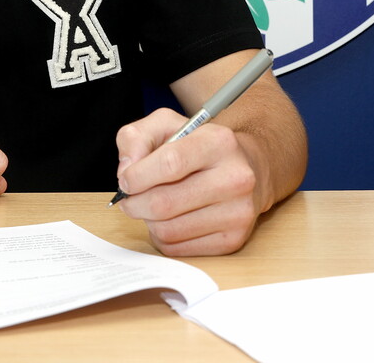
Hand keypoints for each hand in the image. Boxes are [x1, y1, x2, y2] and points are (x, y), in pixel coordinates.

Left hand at [114, 107, 258, 255]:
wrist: (248, 167)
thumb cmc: (199, 146)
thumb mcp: (166, 125)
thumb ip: (137, 138)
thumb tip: (126, 170)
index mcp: (218, 142)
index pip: (169, 163)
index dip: (137, 176)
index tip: (125, 180)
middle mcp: (235, 177)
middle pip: (164, 203)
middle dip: (135, 203)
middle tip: (130, 198)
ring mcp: (238, 212)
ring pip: (167, 230)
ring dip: (148, 221)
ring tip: (153, 206)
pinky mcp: (233, 239)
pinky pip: (178, 249)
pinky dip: (163, 237)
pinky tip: (170, 220)